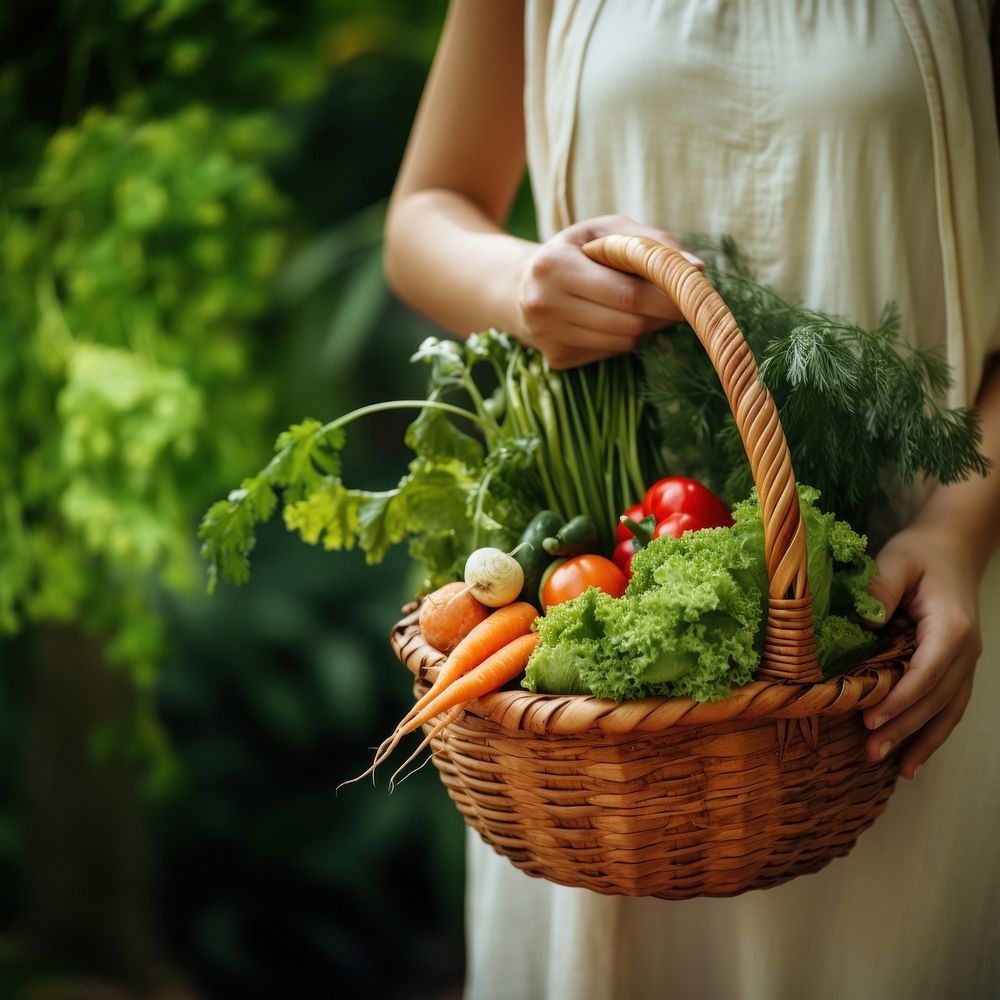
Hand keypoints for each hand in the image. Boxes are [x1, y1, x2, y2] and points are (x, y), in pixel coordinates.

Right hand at [512, 215, 701, 368]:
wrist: (521, 286)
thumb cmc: (576, 252)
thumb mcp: (605, 231)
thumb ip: (650, 243)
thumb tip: (697, 268)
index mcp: (554, 265)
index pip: (626, 293)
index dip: (667, 299)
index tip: (694, 297)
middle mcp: (544, 304)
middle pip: (628, 322)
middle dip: (662, 316)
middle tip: (681, 306)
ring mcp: (548, 337)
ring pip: (622, 341)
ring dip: (645, 327)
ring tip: (644, 308)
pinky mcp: (556, 358)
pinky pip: (609, 352)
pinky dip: (623, 338)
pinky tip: (614, 320)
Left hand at [863, 523, 982, 778]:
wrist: (952, 549)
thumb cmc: (921, 554)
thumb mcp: (897, 560)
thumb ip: (880, 588)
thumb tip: (865, 622)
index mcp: (951, 627)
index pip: (927, 672)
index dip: (901, 699)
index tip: (871, 720)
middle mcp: (965, 651)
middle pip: (936, 699)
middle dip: (905, 729)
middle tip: (870, 751)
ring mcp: (965, 663)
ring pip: (946, 711)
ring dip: (921, 741)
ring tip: (894, 768)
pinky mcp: (956, 669)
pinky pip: (947, 708)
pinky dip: (932, 734)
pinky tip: (912, 760)